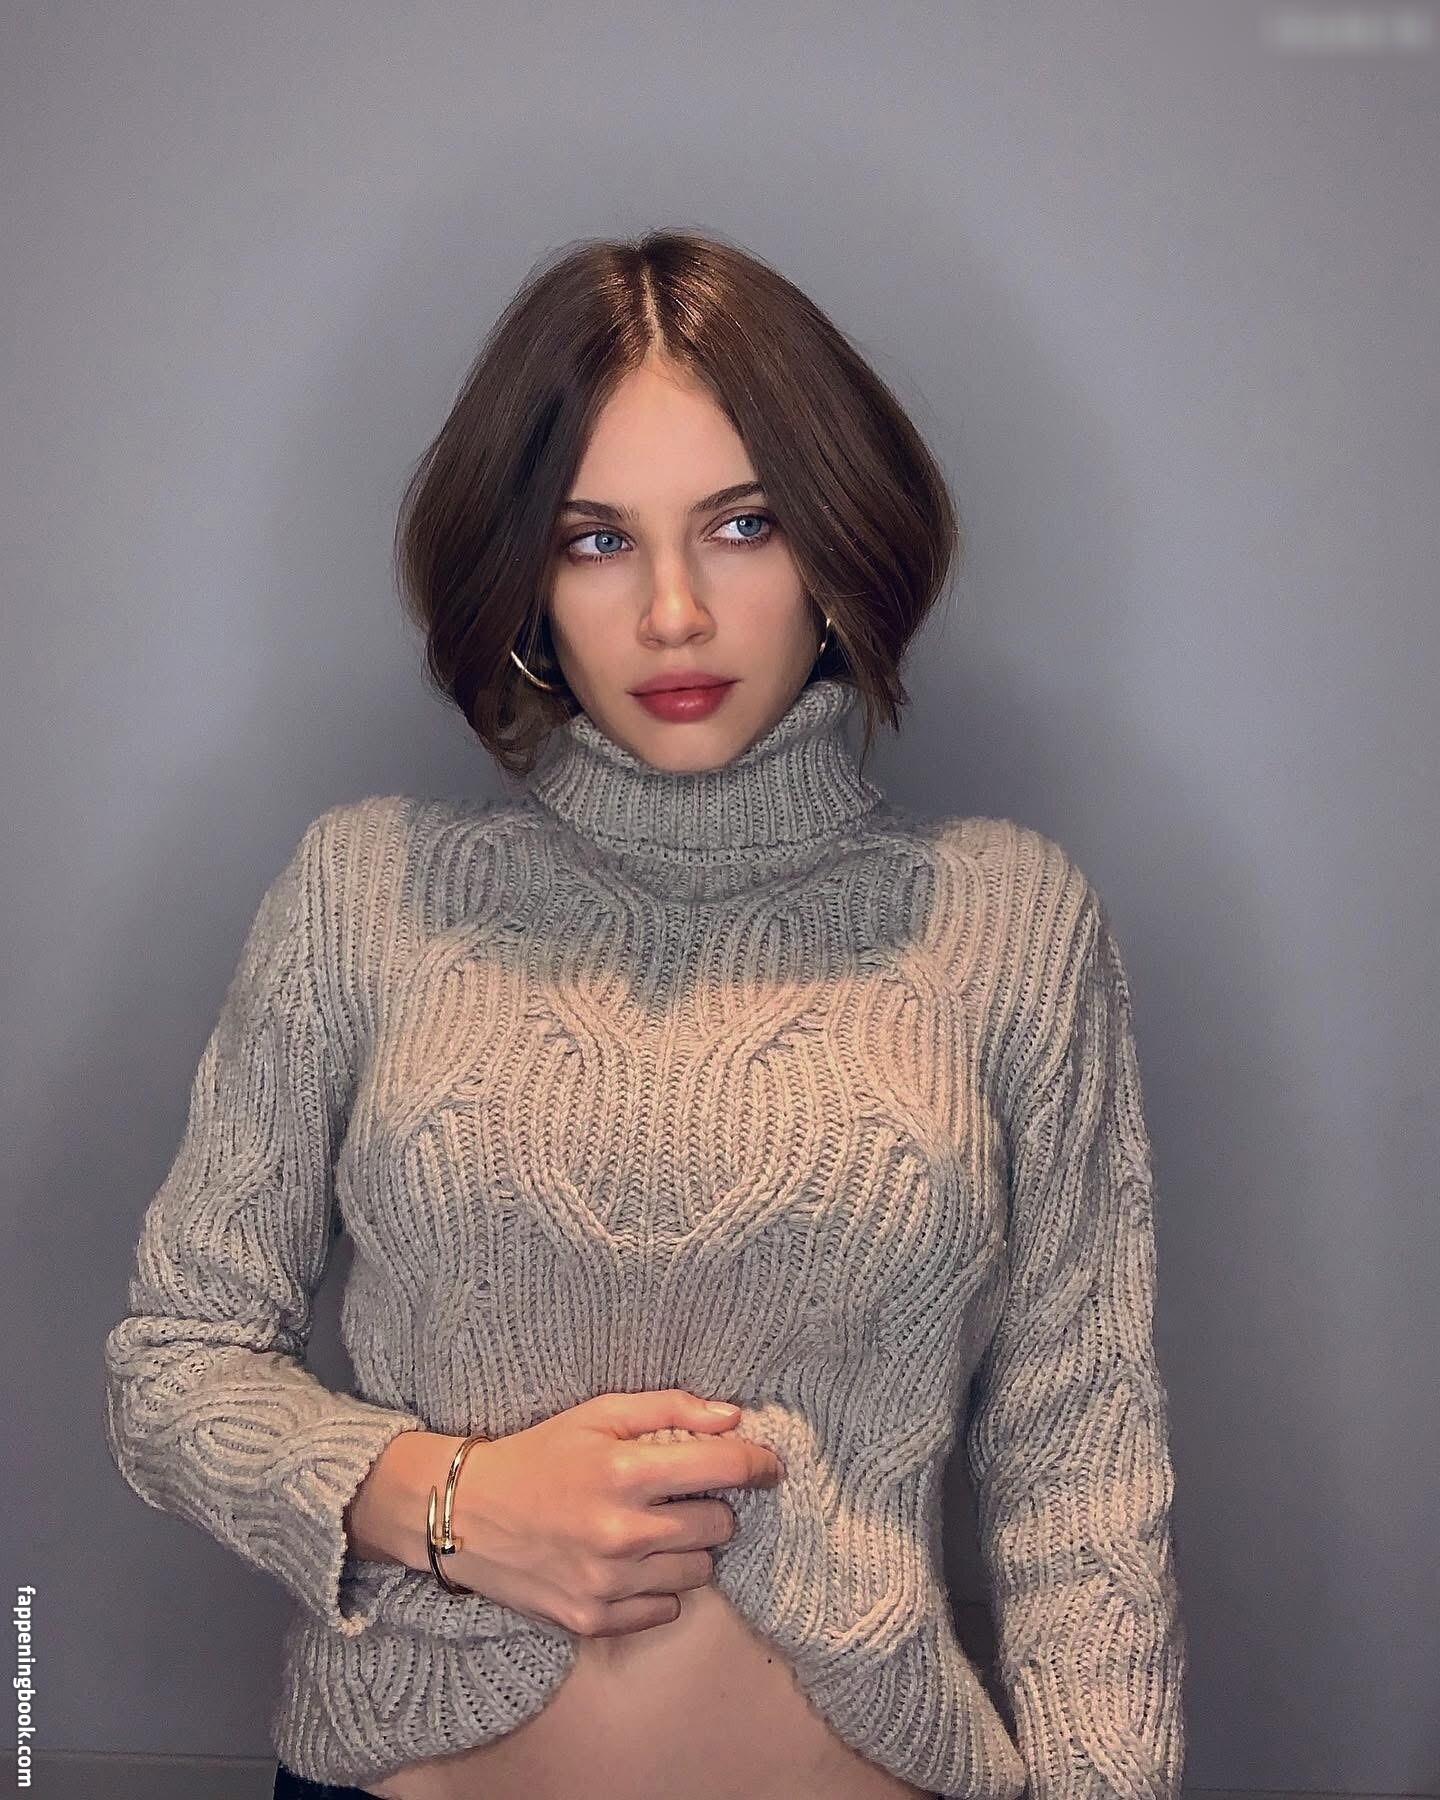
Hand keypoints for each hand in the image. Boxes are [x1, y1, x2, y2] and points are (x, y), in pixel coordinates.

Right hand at [433, 1389, 785, 1637]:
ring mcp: (607, 1583)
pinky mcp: (592, 1620)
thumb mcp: (598, 1414)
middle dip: (715, 1507)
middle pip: (720, 1527)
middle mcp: (622, 1532)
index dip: (759, 1464)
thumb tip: (734, 1418)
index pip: (725, 1470)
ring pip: (699, 1573)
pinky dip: (661, 1588)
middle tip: (686, 1496)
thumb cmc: (539, 1455)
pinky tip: (634, 1563)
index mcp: (625, 1472)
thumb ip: (670, 1408)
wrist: (467, 1514)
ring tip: (656, 1529)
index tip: (768, 1466)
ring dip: (690, 1549)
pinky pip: (665, 1611)